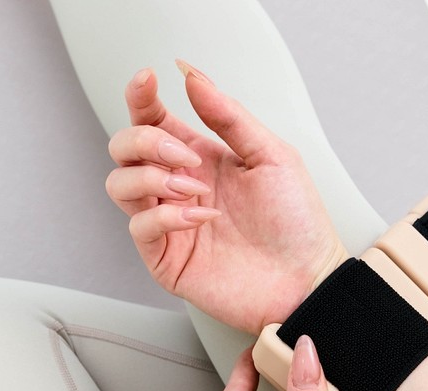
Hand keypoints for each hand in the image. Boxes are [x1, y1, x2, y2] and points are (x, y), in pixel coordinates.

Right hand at [106, 63, 347, 333]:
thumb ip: (229, 115)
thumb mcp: (272, 155)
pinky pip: (140, 227)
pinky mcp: (168, 259)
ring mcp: (171, 224)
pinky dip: (165, 216)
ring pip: (120, 185)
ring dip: (151, 177)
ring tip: (196, 190)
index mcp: (202, 159)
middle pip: (124, 149)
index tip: (147, 80)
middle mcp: (181, 188)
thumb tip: (191, 75)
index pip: (153, 121)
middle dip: (145, 141)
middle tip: (186, 157)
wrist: (307, 277)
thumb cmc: (297, 223)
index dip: (140, 98)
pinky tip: (201, 218)